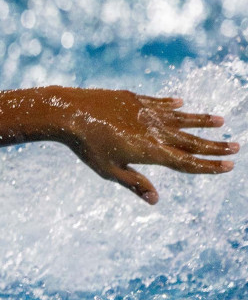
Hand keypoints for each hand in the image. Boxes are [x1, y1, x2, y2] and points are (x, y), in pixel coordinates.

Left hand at [51, 87, 236, 202]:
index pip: (186, 162)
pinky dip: (171, 104)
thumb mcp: (110, 171)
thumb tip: (156, 200)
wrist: (70, 113)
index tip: (228, 166)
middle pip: (190, 140)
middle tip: (237, 146)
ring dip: (201, 120)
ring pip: (180, 117)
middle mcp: (154, 130)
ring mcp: (145, 112)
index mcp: (150, 151)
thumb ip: (135, 183)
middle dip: (214, 145)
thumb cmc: (87, 147)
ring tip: (221, 121)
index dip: (208, 166)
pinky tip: (181, 103)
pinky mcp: (133, 99)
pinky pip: (158, 102)